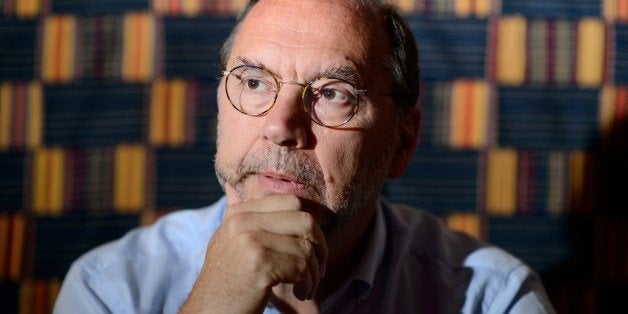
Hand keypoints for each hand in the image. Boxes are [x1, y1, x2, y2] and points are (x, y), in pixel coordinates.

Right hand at [180, 195, 327, 313]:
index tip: (311, 248)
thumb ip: (253, 221)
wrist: (209, 311)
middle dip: (320, 247)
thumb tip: (277, 204)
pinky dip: (308, 285)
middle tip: (317, 269)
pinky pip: (301, 268)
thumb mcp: (231, 241)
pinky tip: (300, 293)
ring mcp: (251, 240)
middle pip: (305, 221)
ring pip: (306, 248)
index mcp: (240, 213)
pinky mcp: (260, 263)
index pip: (291, 202)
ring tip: (306, 286)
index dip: (309, 226)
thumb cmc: (226, 281)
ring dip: (313, 272)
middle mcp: (243, 222)